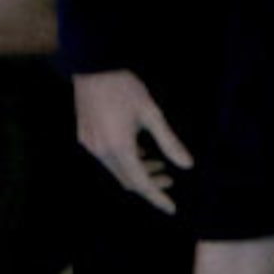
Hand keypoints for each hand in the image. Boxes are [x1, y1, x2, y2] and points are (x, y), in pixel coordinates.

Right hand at [74, 69, 191, 214]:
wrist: (92, 66)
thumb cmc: (125, 88)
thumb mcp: (152, 114)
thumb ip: (169, 142)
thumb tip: (187, 165)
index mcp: (119, 148)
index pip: (141, 183)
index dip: (157, 197)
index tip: (172, 207)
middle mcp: (101, 151)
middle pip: (127, 180)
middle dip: (149, 184)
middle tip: (169, 178)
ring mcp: (90, 145)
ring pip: (116, 170)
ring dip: (137, 172)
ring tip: (158, 164)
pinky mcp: (85, 137)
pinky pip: (106, 159)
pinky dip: (124, 161)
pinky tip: (138, 150)